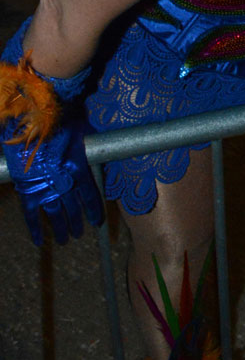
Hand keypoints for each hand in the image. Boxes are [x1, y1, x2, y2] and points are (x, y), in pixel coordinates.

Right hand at [3, 119, 102, 244]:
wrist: (33, 119)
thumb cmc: (60, 119)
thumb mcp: (81, 132)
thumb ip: (88, 147)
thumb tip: (101, 150)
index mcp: (79, 169)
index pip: (91, 197)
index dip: (94, 211)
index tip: (97, 222)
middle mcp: (65, 183)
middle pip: (73, 209)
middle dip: (77, 223)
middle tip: (78, 234)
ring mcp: (45, 188)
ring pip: (55, 214)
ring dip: (60, 228)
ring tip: (64, 239)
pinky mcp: (28, 189)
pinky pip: (31, 214)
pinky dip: (34, 228)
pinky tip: (38, 241)